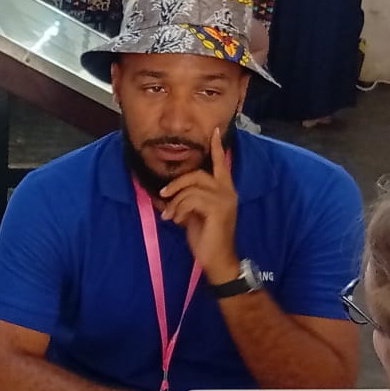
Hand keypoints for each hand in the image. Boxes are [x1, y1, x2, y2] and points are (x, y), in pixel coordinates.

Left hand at [158, 124, 239, 280]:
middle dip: (177, 183)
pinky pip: (191, 200)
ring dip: (175, 201)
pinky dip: (178, 209)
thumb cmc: (205, 237)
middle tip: (163, 194)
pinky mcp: (217, 210)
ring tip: (171, 216)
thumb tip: (162, 194)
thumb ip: (183, 200)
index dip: (217, 148)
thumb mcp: (191, 215)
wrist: (217, 259)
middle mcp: (227, 192)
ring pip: (192, 187)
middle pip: (198, 174)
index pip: (221, 164)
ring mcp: (224, 200)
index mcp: (224, 190)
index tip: (213, 131)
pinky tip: (176, 221)